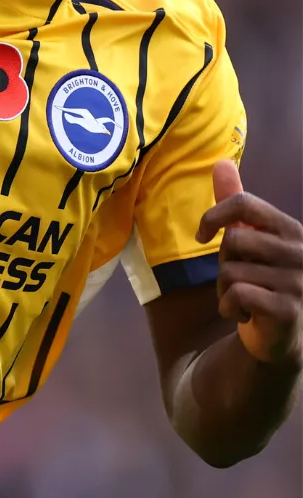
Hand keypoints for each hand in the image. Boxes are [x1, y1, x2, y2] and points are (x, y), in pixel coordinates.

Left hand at [198, 159, 302, 368]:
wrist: (280, 336)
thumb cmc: (262, 281)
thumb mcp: (250, 240)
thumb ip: (236, 205)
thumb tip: (221, 162)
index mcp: (291, 230)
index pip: (245, 203)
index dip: (214, 216)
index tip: (204, 236)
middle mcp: (301, 252)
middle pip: (233, 240)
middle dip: (224, 263)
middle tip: (240, 278)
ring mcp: (298, 282)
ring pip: (230, 271)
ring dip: (225, 289)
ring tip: (244, 299)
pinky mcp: (288, 309)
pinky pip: (236, 294)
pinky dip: (229, 307)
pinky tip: (245, 315)